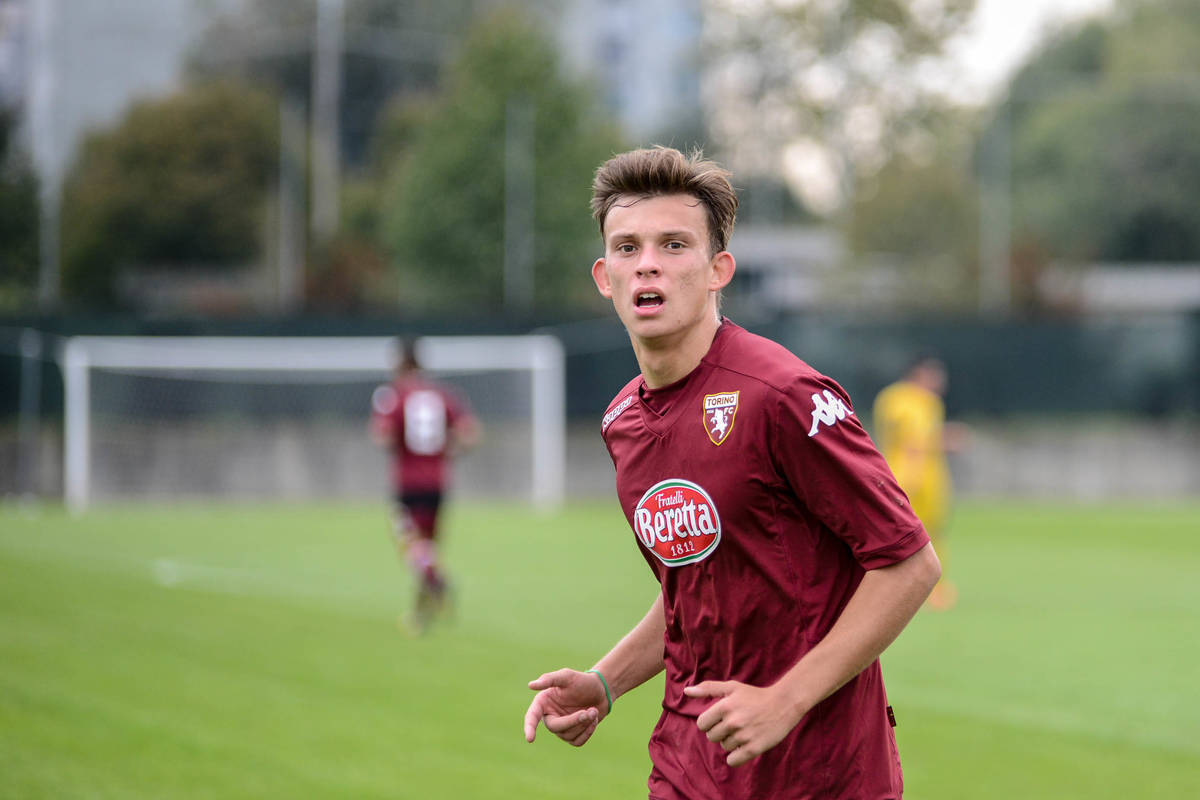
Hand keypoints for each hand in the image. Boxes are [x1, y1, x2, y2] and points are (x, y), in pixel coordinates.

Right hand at [524, 668, 608, 745]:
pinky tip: (593, 719)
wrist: (601, 691)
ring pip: (568, 735)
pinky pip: (577, 742)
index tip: (530, 739)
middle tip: (589, 711)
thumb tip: (531, 685)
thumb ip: (549, 679)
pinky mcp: (572, 735)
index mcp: (544, 702)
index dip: (530, 727)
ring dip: (584, 724)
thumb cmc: (582, 681)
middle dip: (573, 721)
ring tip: (594, 710)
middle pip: (555, 727)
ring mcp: (561, 728)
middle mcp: (550, 716)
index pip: (532, 716)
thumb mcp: (567, 676)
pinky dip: (588, 732)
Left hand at [684, 680, 804, 766]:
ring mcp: (743, 736)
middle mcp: (732, 722)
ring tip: (744, 731)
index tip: (720, 719)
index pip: (701, 724)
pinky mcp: (754, 748)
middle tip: (735, 724)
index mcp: (724, 706)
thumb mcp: (731, 687)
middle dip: (720, 732)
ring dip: (731, 742)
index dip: (709, 722)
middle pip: (711, 737)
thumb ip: (707, 688)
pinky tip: (744, 746)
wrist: (783, 704)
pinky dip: (736, 756)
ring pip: (724, 747)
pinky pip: (733, 761)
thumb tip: (686, 691)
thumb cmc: (755, 695)